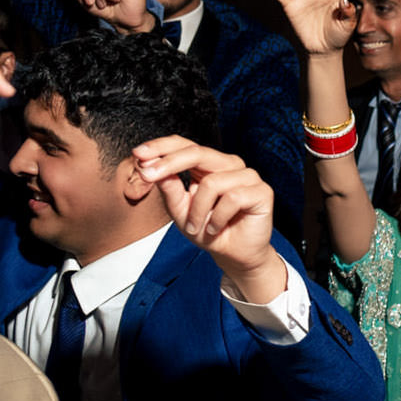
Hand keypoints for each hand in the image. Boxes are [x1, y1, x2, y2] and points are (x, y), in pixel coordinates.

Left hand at [130, 137, 284, 297]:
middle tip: (147, 175)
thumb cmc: (209, 230)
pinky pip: (231, 198)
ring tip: (197, 227)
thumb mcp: (180, 211)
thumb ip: (169, 188)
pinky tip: (216, 227)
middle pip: (197, 152)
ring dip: (197, 210)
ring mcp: (247, 176)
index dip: (161, 147)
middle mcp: (229, 164)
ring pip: (211, 182)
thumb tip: (151, 167)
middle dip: (169, 163)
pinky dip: (218, 217)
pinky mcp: (262, 191)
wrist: (234, 255)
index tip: (138, 154)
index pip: (185, 145)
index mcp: (209, 164)